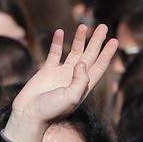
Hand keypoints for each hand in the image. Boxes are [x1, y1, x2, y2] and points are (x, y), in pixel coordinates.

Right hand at [8, 24, 116, 141]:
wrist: (28, 115)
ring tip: (84, 26)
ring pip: (74, 52)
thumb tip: (82, 62)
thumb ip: (80, 80)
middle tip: (103, 26)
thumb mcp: (71, 98)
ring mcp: (61, 73)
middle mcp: (74, 78)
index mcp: (83, 86)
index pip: (99, 66)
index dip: (107, 54)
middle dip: (97, 41)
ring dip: (80, 40)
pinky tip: (60, 32)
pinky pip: (54, 53)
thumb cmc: (51, 110)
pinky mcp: (46, 71)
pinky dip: (57, 43)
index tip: (114, 40)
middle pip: (89, 56)